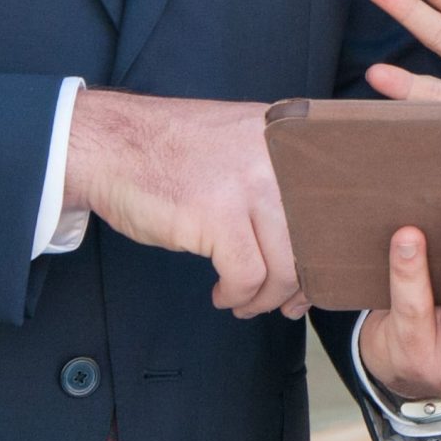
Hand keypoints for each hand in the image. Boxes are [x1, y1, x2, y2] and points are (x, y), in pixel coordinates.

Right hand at [62, 90, 305, 317]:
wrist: (110, 142)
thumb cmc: (169, 151)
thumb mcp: (240, 144)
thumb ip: (277, 176)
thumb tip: (308, 238)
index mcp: (286, 136)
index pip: (330, 203)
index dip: (324, 250)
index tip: (310, 277)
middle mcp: (277, 156)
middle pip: (313, 239)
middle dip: (301, 284)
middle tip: (288, 304)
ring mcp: (248, 184)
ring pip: (286, 265)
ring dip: (267, 297)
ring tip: (247, 301)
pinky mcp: (217, 214)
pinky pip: (248, 275)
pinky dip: (238, 295)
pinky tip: (224, 294)